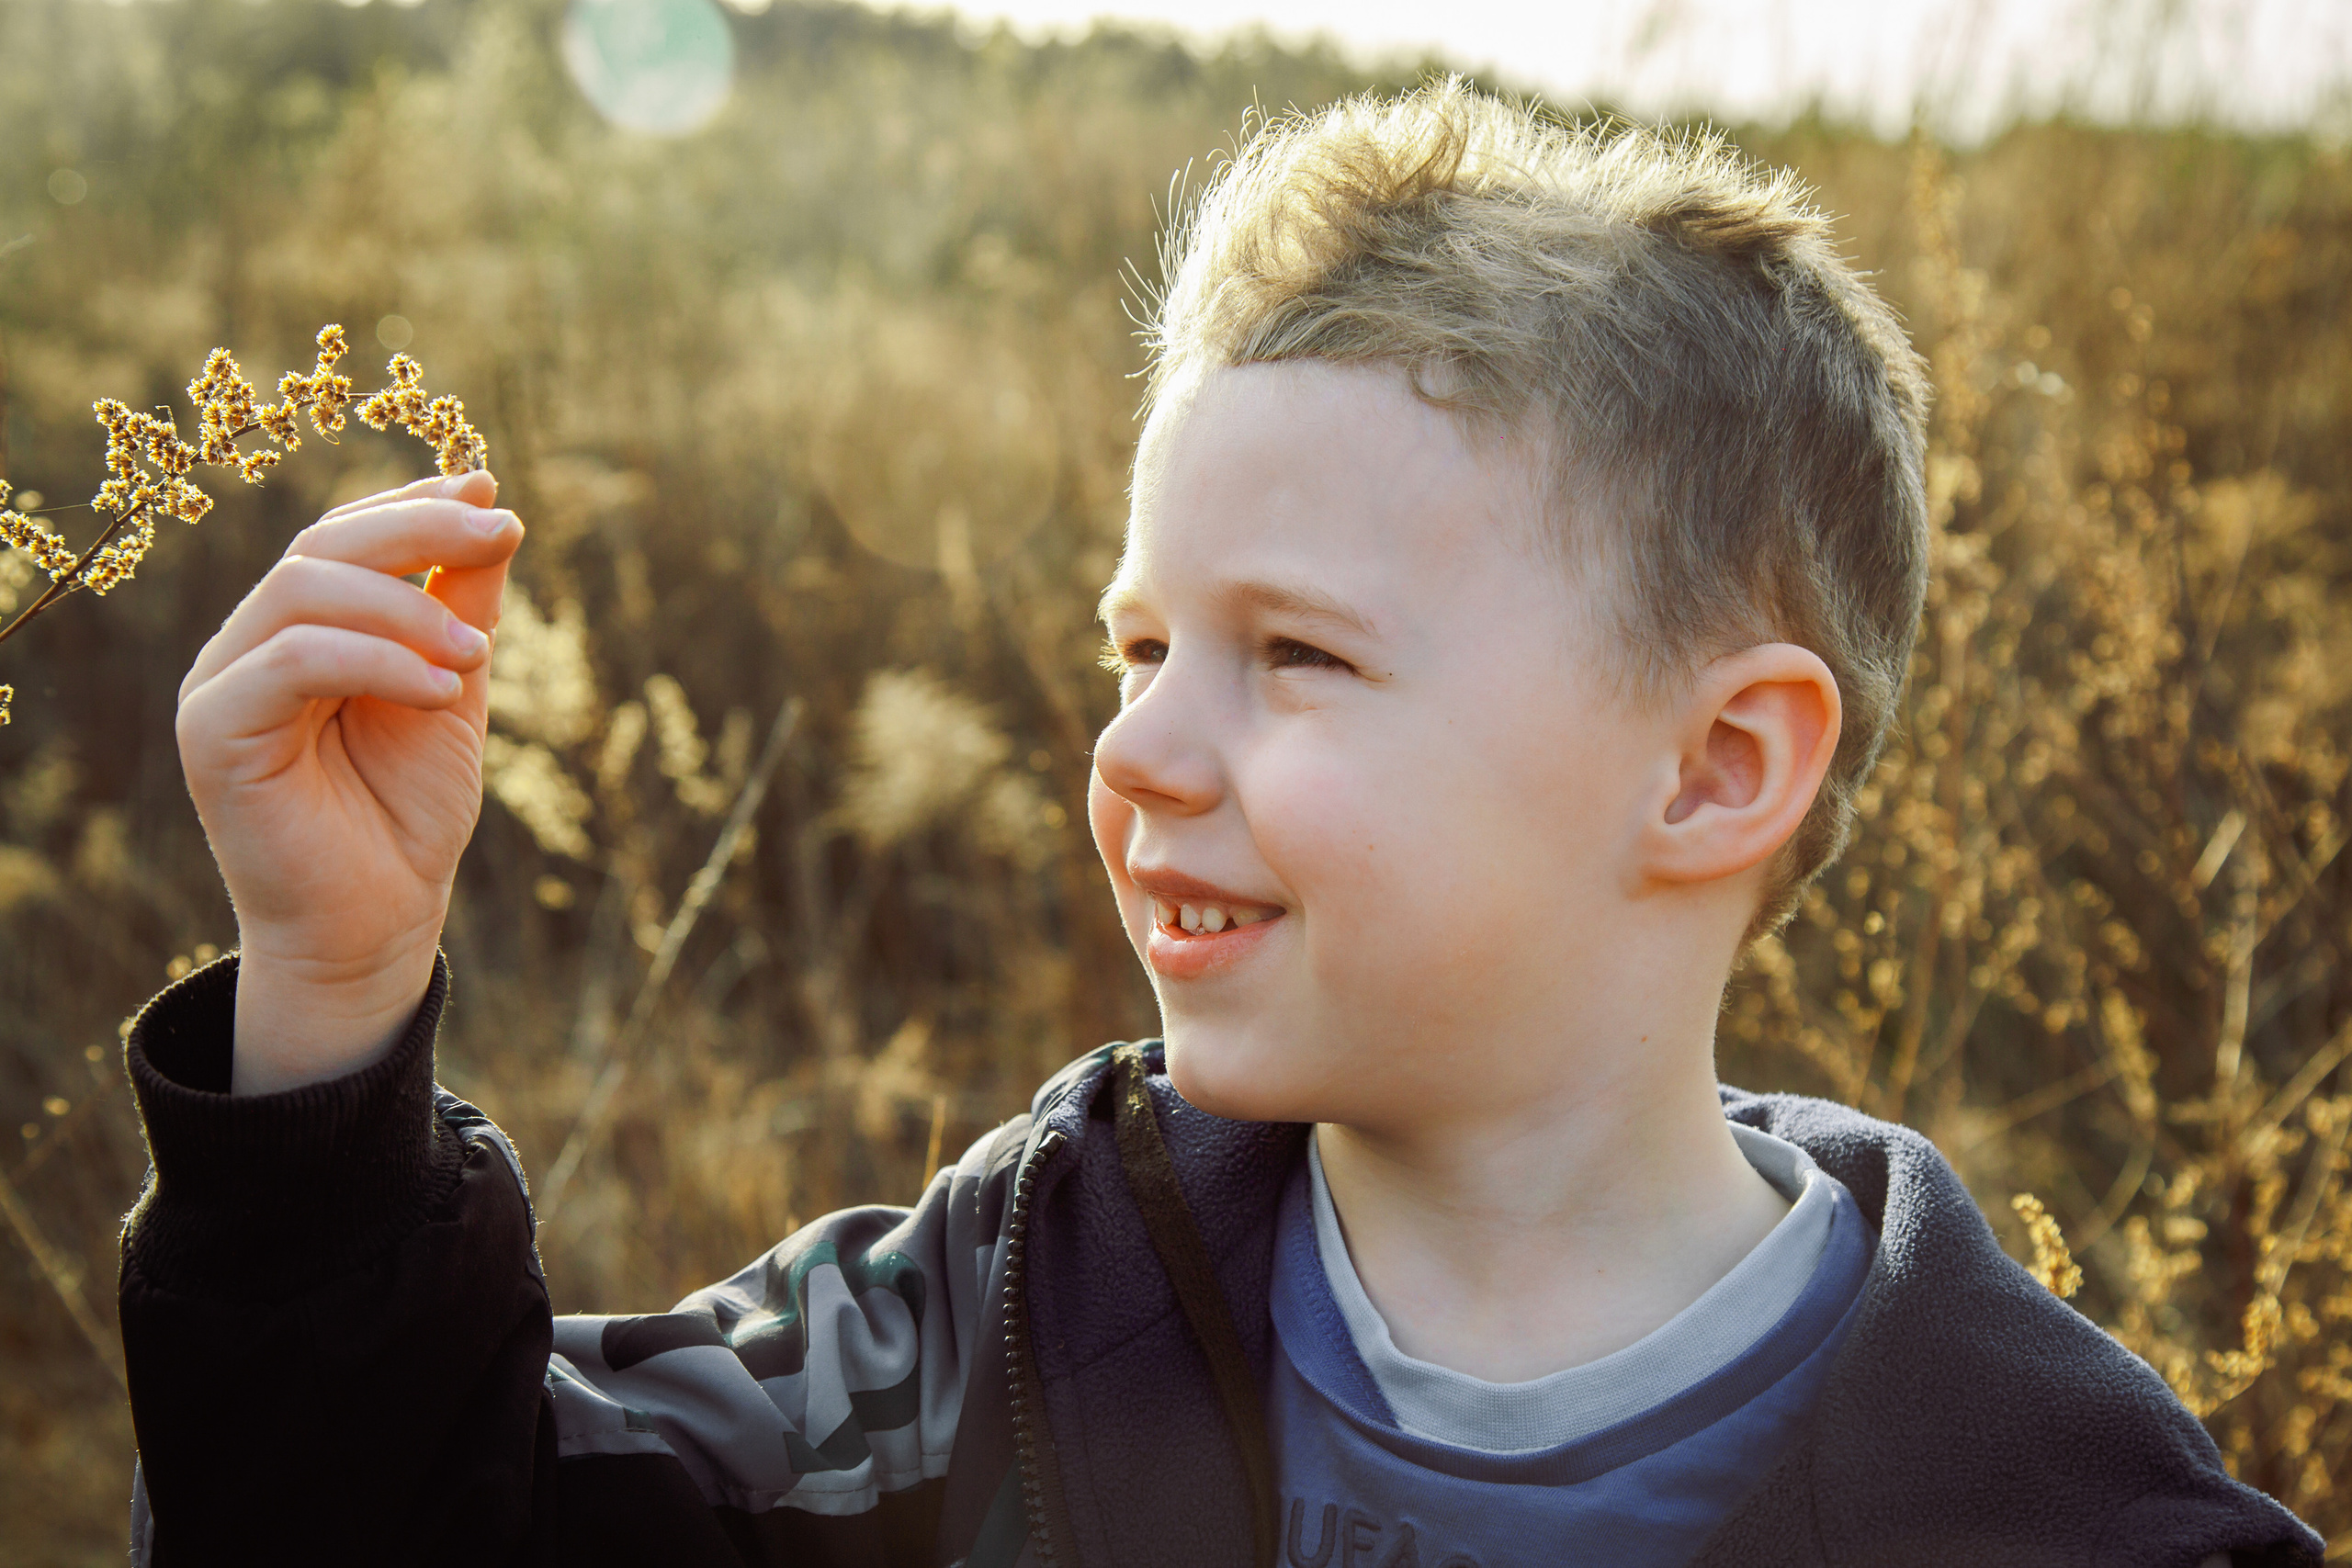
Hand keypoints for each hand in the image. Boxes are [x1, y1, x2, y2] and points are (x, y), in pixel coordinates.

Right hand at [175, 471, 522, 1093]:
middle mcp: (252, 645)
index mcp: (302, 628)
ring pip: (304, 589)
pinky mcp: (214, 730)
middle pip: (322, 546)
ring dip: (407, 606)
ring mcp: (223, 683)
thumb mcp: (453, 688)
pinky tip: (443, 690)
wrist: (380, 918)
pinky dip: (376, 660)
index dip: (414, 503)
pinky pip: (291, 658)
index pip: (344, 537)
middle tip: (500, 534)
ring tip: (478, 652)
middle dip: (420, 529)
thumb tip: (491, 510)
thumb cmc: (409, 811)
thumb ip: (462, 606)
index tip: (487, 492)